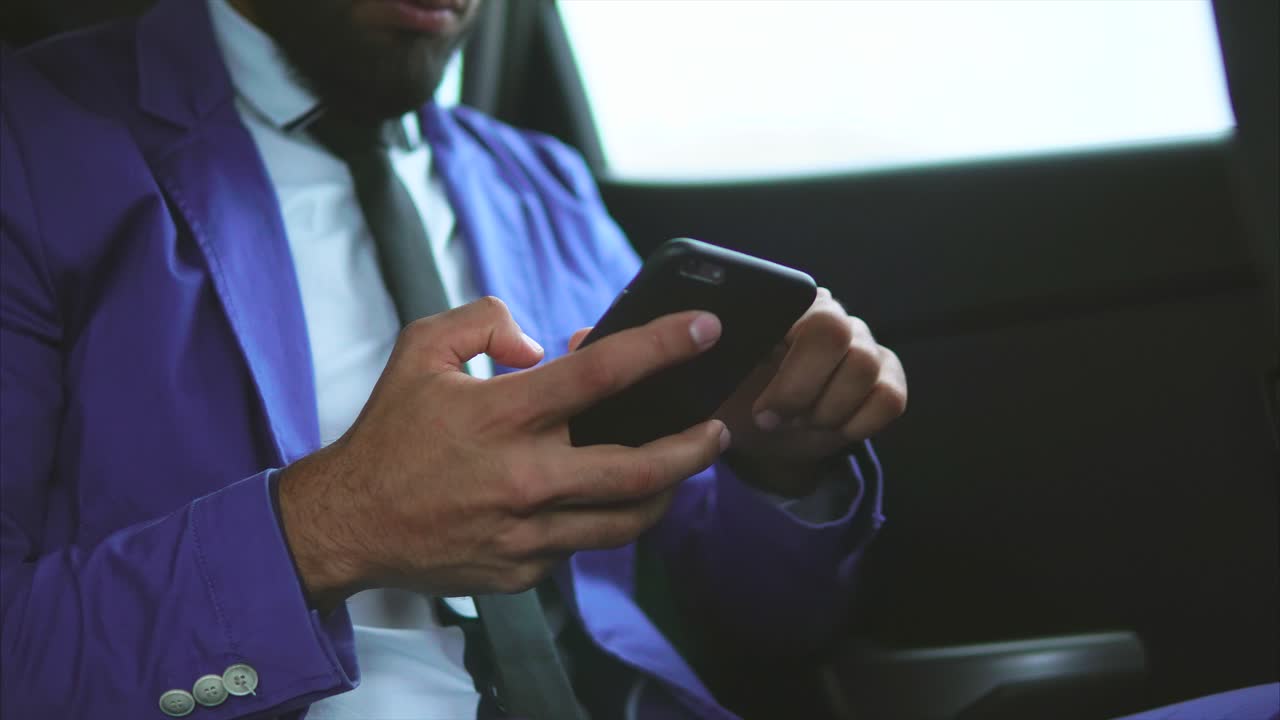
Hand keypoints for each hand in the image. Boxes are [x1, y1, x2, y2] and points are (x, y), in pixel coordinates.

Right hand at [278, 297, 727, 609]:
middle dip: (694, 447)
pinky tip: (601, 498)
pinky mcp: (523, 570)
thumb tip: (540, 345)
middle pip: (640, 468)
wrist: (346, 524)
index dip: (663, 346)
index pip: (603, 375)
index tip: (705, 329)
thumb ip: (482, 321)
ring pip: (626, 520)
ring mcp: (526, 532)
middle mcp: (524, 477)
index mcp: (503, 415)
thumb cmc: (388, 434)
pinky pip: (581, 544)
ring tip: (680, 466)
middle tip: (718, 428)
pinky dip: (599, 518)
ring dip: (666, 492)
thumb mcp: (420, 349)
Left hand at [715, 288, 906, 494]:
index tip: (760, 402)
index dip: (780, 363)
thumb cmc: (739, 399)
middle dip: (801, 389)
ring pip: (864, 367)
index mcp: (787, 307)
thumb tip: (708, 331)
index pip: (796, 306)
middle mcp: (832, 316)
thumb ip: (712, 352)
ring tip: (800, 423)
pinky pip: (889, 398)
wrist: (765, 437)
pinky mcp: (889, 378)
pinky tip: (833, 428)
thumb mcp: (715, 380)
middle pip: (836, 333)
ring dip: (826, 410)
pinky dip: (857, 424)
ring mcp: (866, 346)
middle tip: (773, 417)